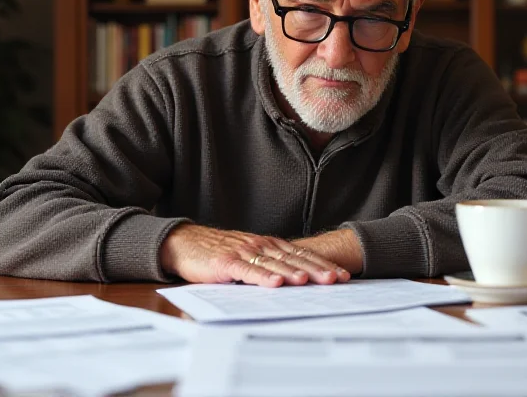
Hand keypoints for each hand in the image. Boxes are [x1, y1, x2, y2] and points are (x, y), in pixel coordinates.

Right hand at [159, 224, 351, 287]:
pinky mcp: (226, 263)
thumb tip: (295, 279)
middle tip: (337, 278)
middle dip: (317, 269)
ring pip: (274, 264)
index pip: (301, 254)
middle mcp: (260, 246)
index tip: (342, 273)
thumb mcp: (248, 256)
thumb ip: (269, 265)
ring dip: (294, 273)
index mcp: (268, 245)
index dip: (322, 263)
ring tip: (311, 281)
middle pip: (294, 259)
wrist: (185, 243)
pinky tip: (275, 284)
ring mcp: (244, 253)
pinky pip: (247, 271)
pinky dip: (262, 278)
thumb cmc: (217, 252)